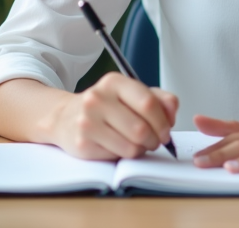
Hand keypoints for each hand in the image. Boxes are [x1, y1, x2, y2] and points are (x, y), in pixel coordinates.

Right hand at [47, 72, 178, 159]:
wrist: (66, 117)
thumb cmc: (106, 106)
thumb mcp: (132, 94)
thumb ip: (159, 99)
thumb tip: (172, 111)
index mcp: (114, 82)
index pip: (148, 103)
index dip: (163, 121)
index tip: (167, 129)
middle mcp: (97, 99)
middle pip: (141, 128)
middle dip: (155, 139)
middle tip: (156, 140)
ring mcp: (87, 122)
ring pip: (131, 146)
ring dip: (142, 149)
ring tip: (139, 143)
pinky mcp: (82, 144)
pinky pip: (117, 156)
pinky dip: (126, 155)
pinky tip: (121, 146)